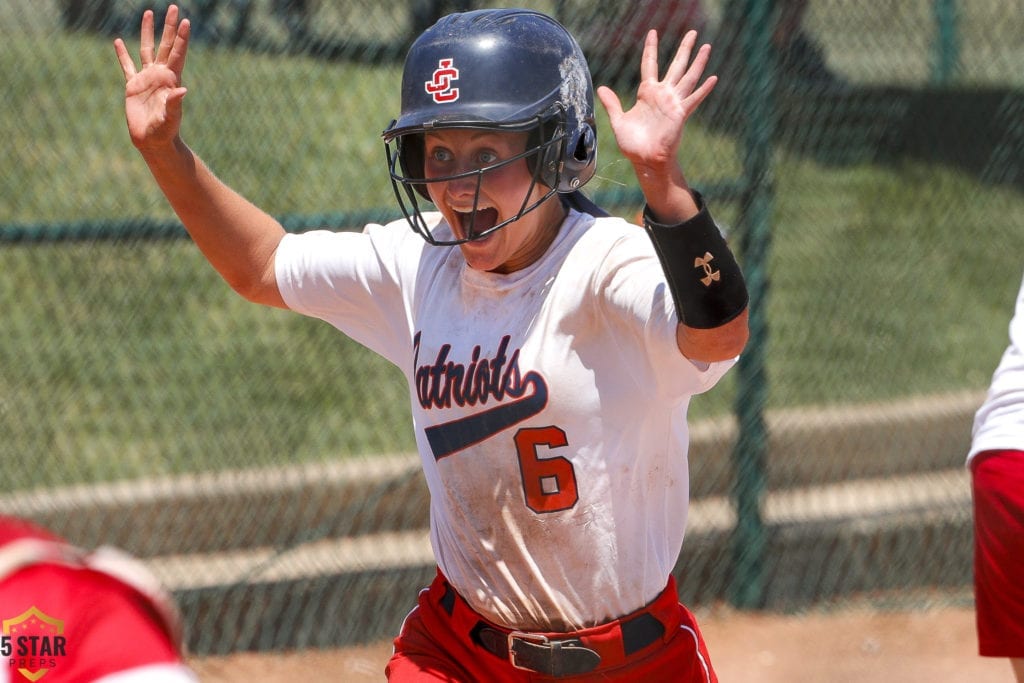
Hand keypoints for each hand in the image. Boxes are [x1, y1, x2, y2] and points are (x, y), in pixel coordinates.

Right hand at [113, 5, 190, 152]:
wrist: (152, 141)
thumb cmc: (165, 131)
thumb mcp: (171, 117)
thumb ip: (175, 103)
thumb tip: (182, 90)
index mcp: (170, 79)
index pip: (177, 53)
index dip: (181, 38)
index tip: (185, 21)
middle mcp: (160, 75)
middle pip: (164, 45)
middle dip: (169, 27)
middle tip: (174, 8)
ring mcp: (146, 79)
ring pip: (146, 49)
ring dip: (148, 32)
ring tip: (149, 13)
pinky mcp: (133, 86)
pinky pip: (127, 66)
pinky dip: (122, 54)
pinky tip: (119, 41)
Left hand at [596, 30, 715, 172]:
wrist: (645, 160)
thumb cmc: (634, 144)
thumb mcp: (619, 121)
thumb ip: (612, 104)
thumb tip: (601, 88)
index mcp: (647, 93)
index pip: (649, 64)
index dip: (651, 49)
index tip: (653, 33)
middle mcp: (662, 94)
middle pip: (676, 65)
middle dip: (684, 48)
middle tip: (692, 32)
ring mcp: (673, 103)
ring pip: (688, 77)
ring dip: (698, 62)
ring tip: (707, 46)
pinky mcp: (680, 114)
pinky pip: (693, 99)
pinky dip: (703, 89)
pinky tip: (713, 78)